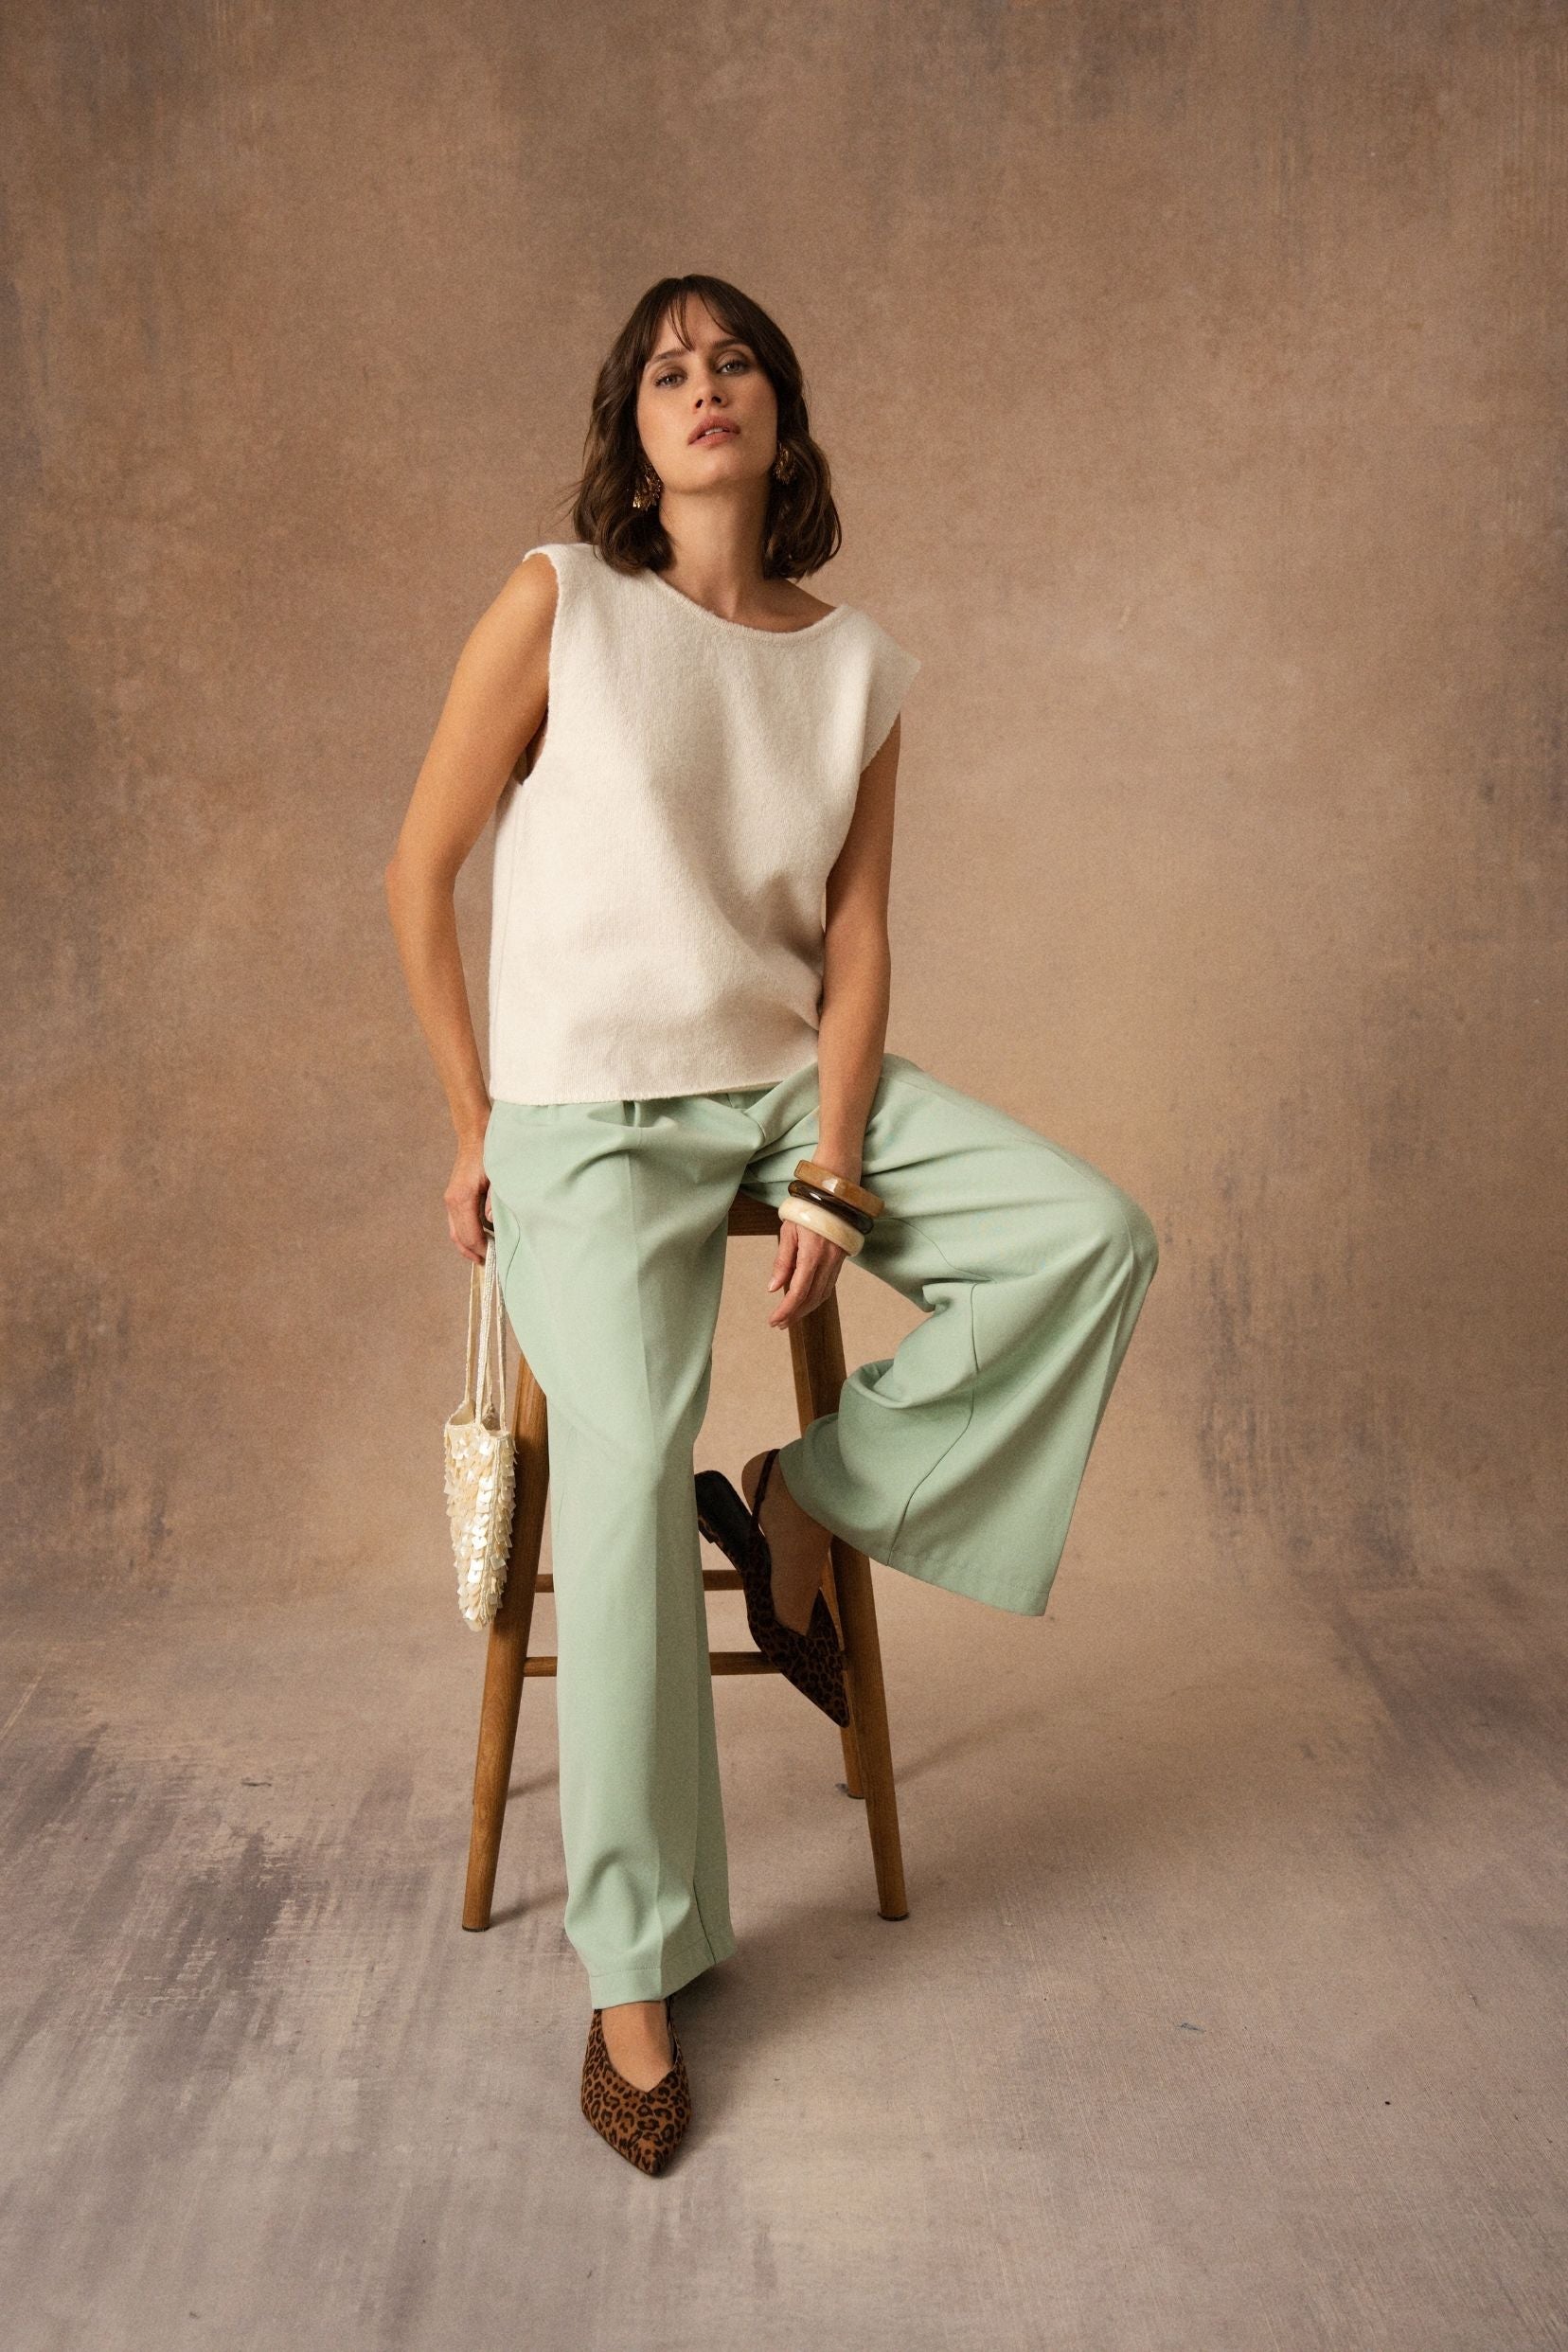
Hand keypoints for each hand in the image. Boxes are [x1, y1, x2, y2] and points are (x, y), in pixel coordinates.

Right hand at [445, 1135, 492, 1265]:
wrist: (476, 1137)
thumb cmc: (490, 1155)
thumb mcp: (499, 1178)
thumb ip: (496, 1202)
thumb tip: (492, 1223)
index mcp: (462, 1199)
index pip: (470, 1235)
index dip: (482, 1250)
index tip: (495, 1258)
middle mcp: (452, 1202)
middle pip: (459, 1238)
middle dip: (473, 1253)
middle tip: (489, 1264)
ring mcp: (451, 1200)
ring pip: (455, 1232)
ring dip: (469, 1246)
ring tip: (485, 1255)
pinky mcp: (453, 1197)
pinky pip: (456, 1223)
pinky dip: (466, 1235)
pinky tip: (481, 1238)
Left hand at [765, 1216, 846, 1330]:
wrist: (834, 1198)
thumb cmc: (808, 1211)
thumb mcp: (789, 1232)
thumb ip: (782, 1261)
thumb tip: (773, 1288)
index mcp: (812, 1254)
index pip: (799, 1291)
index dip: (786, 1309)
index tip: (773, 1320)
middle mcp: (828, 1262)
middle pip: (811, 1298)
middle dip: (795, 1314)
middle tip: (778, 1324)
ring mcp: (837, 1263)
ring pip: (822, 1295)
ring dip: (805, 1310)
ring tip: (789, 1318)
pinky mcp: (840, 1263)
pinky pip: (828, 1287)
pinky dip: (815, 1299)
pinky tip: (804, 1303)